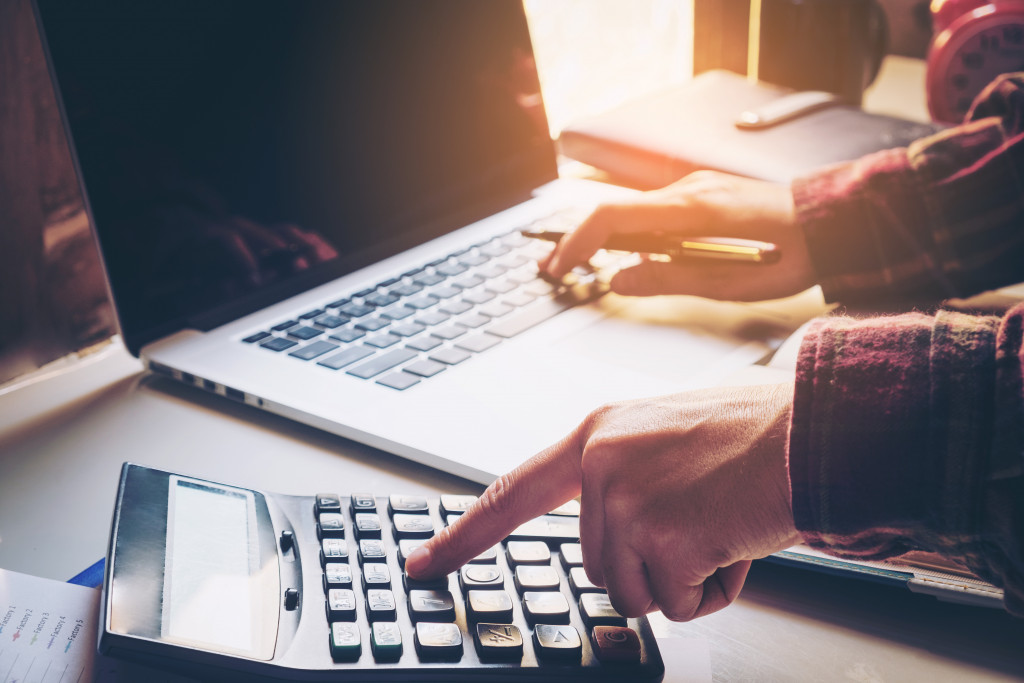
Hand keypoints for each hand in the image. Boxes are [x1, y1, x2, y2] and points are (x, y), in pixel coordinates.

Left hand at [406, 383, 800, 620]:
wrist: (816, 429)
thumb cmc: (755, 433)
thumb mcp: (664, 435)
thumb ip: (622, 475)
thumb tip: (610, 532)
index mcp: (597, 435)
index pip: (512, 492)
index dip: (465, 533)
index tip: (425, 563)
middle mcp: (600, 464)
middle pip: (596, 564)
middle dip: (651, 563)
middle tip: (702, 519)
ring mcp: (625, 501)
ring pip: (634, 590)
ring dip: (684, 576)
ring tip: (721, 523)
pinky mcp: (661, 537)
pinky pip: (679, 605)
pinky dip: (715, 588)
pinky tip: (737, 539)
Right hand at [544, 171, 815, 301]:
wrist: (835, 221)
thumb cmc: (793, 254)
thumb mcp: (729, 282)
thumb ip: (668, 279)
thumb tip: (618, 280)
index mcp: (690, 209)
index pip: (613, 216)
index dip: (578, 242)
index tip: (559, 267)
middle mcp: (687, 189)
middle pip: (613, 210)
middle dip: (577, 240)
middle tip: (553, 268)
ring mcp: (694, 187)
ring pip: (631, 209)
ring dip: (602, 237)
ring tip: (580, 265)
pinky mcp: (703, 194)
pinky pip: (654, 210)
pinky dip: (629, 231)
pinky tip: (627, 254)